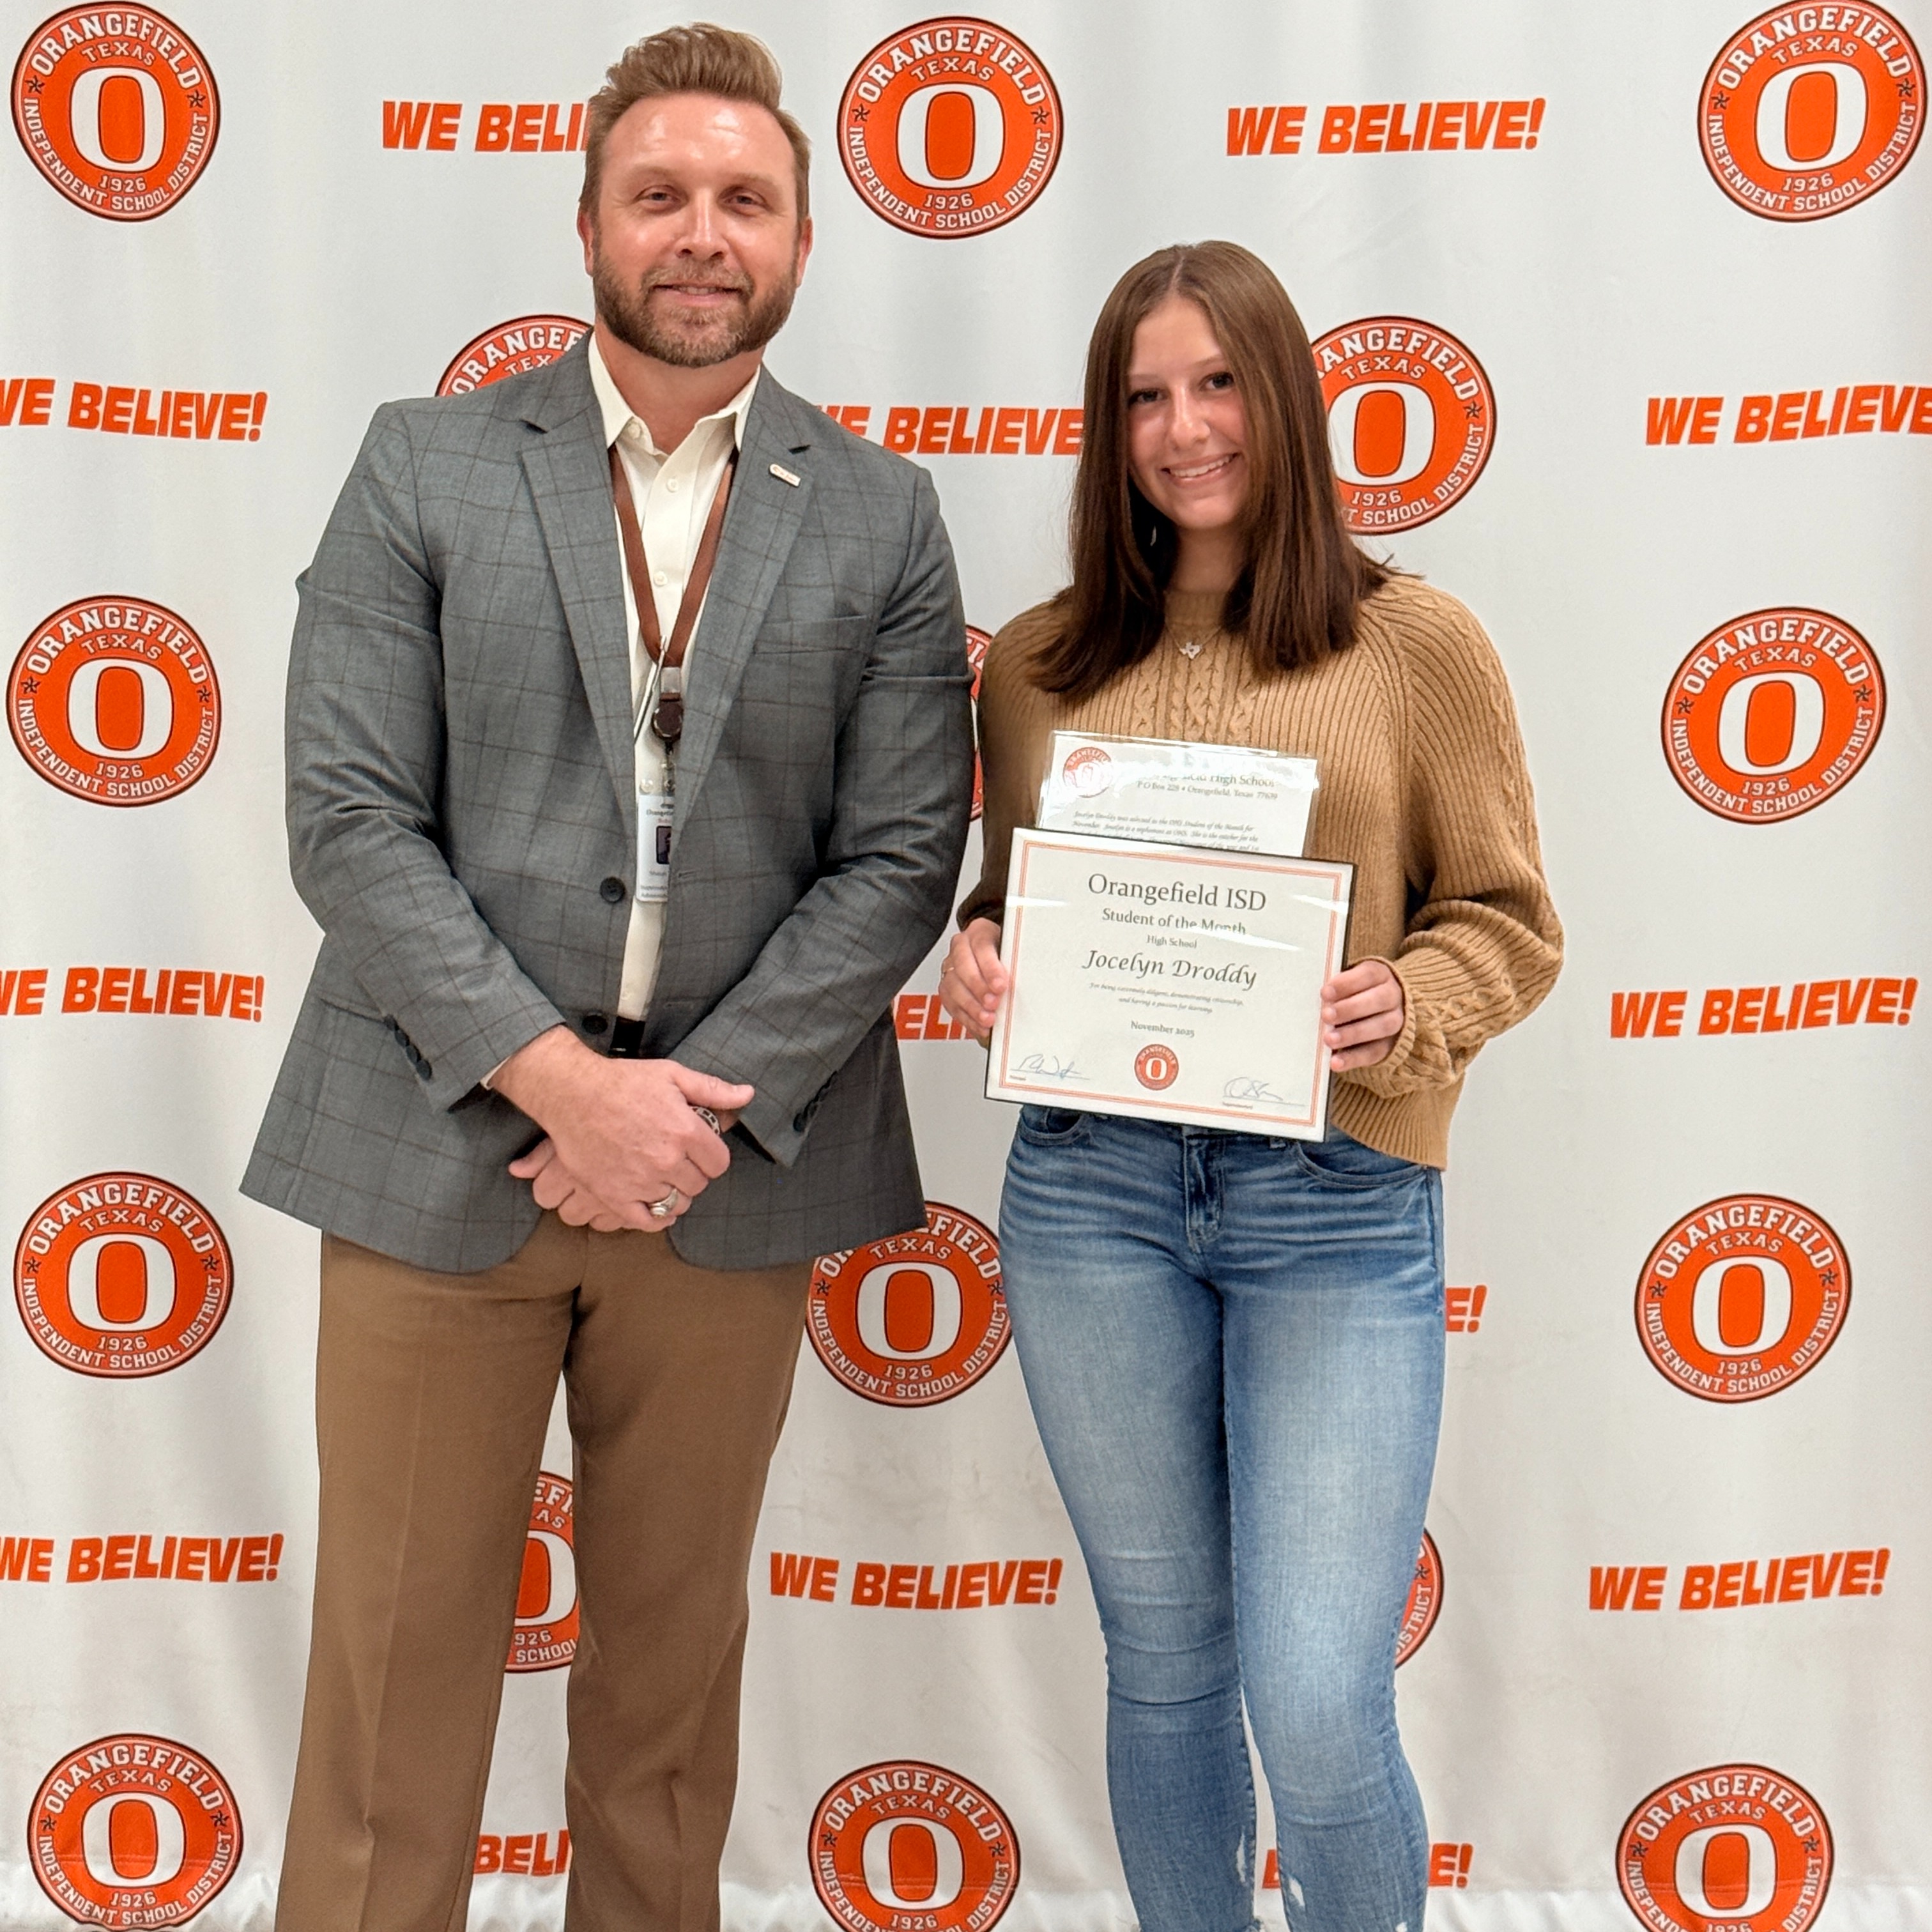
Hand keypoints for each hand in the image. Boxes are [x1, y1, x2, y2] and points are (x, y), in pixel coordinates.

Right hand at [494, 1028, 751, 1229]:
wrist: (572, 1094)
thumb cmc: (623, 1081)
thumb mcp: (672, 1074)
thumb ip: (712, 1089)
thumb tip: (748, 1095)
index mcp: (685, 1132)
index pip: (719, 1163)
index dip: (711, 1156)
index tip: (700, 1150)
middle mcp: (666, 1161)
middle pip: (699, 1184)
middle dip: (693, 1172)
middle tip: (678, 1160)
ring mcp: (640, 1182)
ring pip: (676, 1203)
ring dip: (674, 1193)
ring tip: (663, 1177)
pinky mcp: (614, 1196)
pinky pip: (647, 1221)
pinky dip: (656, 1218)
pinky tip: (655, 1205)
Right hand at [936, 918, 1006, 1044]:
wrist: (995, 954)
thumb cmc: (1006, 952)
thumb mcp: (1015, 949)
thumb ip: (1017, 960)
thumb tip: (1029, 977)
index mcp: (979, 932)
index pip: (981, 946)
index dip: (990, 968)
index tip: (1001, 985)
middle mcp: (961, 947)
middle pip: (963, 967)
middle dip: (979, 989)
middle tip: (993, 1003)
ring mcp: (951, 967)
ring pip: (952, 987)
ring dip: (971, 1006)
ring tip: (987, 1019)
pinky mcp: (947, 988)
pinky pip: (951, 1004)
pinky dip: (967, 1018)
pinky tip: (980, 1025)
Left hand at [1321, 959, 1404, 1070]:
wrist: (1381, 1010)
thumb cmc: (1354, 992)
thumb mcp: (1347, 983)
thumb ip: (1336, 989)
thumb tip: (1320, 1001)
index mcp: (1381, 975)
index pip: (1369, 975)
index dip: (1347, 983)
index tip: (1325, 992)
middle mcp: (1393, 996)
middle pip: (1378, 1000)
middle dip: (1350, 1008)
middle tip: (1326, 1015)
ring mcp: (1395, 1021)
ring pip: (1381, 1026)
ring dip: (1353, 1034)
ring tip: (1329, 1040)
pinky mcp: (1390, 1044)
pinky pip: (1375, 1052)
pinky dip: (1354, 1058)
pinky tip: (1336, 1062)